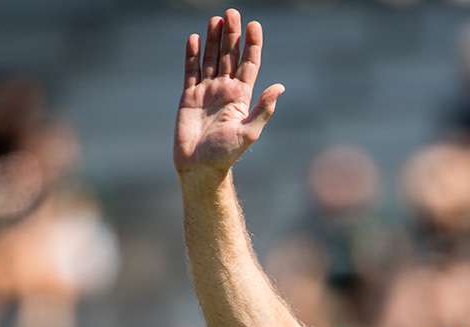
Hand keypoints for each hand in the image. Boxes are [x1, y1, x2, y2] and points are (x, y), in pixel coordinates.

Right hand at [173, 9, 284, 178]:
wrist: (199, 167)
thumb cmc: (226, 154)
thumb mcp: (249, 132)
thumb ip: (263, 109)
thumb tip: (280, 88)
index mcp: (241, 97)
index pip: (249, 64)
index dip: (252, 45)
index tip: (254, 26)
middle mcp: (225, 91)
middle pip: (229, 56)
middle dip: (232, 35)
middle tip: (233, 13)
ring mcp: (207, 92)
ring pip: (211, 59)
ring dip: (214, 40)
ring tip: (216, 19)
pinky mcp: (189, 96)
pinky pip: (191, 70)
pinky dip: (193, 54)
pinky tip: (196, 38)